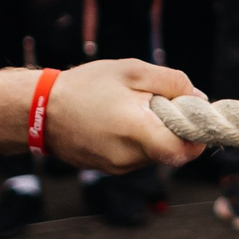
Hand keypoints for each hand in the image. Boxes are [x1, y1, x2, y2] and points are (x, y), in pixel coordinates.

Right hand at [0, 58, 203, 173]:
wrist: (39, 110)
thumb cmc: (87, 85)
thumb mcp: (133, 70)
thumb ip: (173, 82)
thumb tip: (198, 98)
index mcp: (136, 132)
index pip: (182, 151)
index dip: (197, 138)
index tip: (197, 120)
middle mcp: (128, 157)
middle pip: (170, 151)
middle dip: (175, 129)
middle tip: (162, 103)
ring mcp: (117, 167)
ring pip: (154, 154)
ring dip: (155, 134)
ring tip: (134, 109)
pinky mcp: (108, 169)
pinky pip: (136, 156)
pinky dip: (138, 140)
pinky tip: (120, 120)